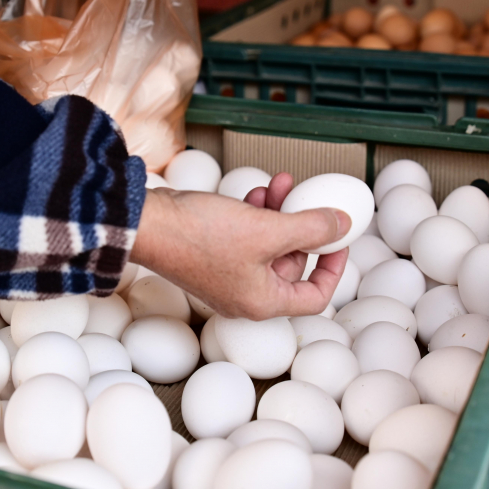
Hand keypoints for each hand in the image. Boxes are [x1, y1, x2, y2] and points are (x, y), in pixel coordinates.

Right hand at [130, 173, 349, 319]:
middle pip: (290, 266)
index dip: (332, 267)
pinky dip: (255, 216)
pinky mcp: (210, 257)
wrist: (146, 224)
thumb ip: (311, 229)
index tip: (336, 239)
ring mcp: (225, 277)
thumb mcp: (267, 229)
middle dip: (301, 227)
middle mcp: (243, 296)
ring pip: (267, 248)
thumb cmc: (198, 236)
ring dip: (278, 215)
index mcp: (261, 302)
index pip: (314, 297)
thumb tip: (341, 225)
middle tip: (305, 199)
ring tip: (279, 186)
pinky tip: (256, 192)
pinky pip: (245, 240)